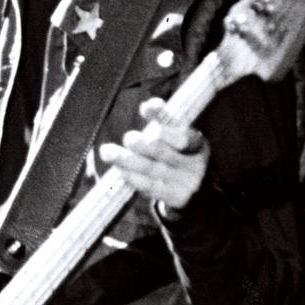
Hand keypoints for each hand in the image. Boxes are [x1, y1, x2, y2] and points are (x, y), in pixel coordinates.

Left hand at [98, 97, 208, 215]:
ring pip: (151, 169)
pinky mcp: (176, 198)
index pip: (181, 135)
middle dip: (141, 144)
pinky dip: (133, 177)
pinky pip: (150, 187)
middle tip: (128, 138)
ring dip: (126, 160)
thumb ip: (163, 119)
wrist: (194, 190)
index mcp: (197, 144)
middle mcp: (194, 164)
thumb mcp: (176, 136)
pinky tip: (120, 170)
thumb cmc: (178, 155)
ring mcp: (186, 183)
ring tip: (107, 152)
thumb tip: (148, 106)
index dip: (163, 124)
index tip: (146, 108)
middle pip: (162, 152)